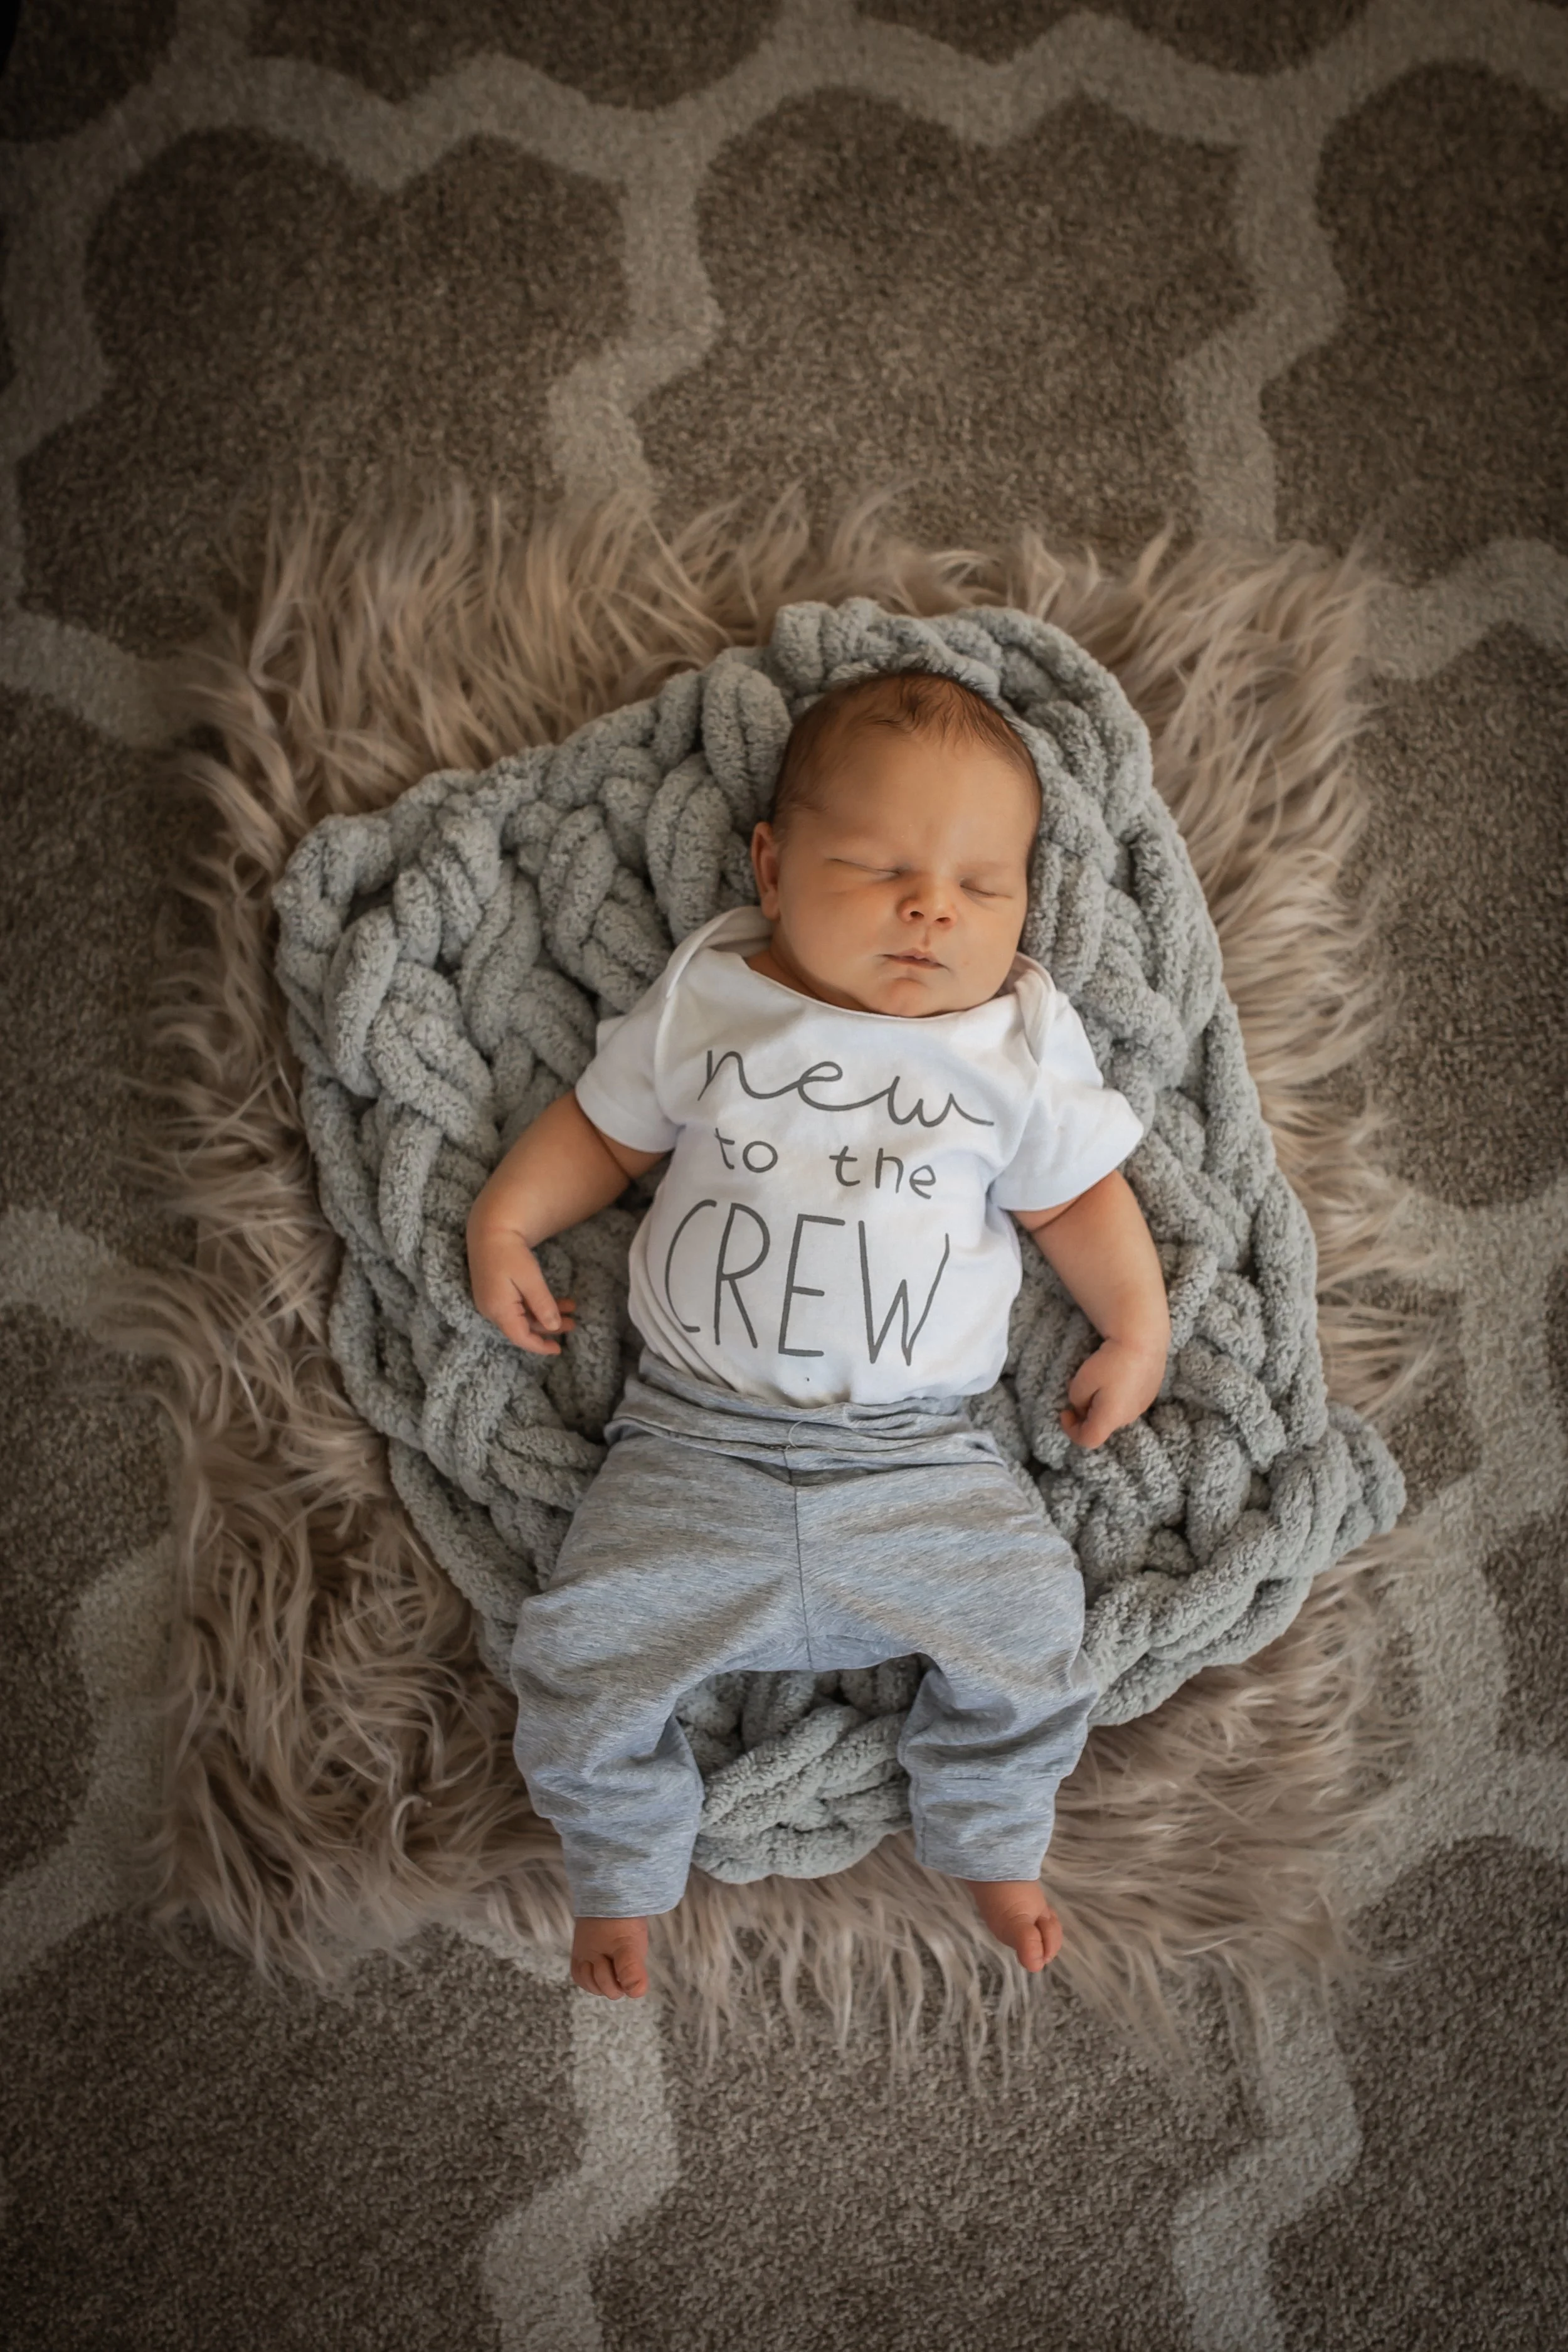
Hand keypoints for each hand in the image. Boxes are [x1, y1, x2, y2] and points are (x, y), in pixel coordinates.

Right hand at [467, 1218, 576, 1355]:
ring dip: (545, 1314)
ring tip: (570, 1309)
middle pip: (522, 1327)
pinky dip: (535, 1305)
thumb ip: (542, 1304)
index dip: (540, 1346)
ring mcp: (491, 1301)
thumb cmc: (510, 1252)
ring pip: (522, 1316)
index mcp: (498, 1309)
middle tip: (573, 1324)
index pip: (520, 1337)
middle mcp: (491, 1309)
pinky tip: (554, 1300)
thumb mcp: (530, 1278)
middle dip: (549, 1327)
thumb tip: (554, 1327)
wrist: (489, 1229)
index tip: (558, 1349)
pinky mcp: (493, 1292)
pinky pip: (516, 1306)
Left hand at [1060, 1336, 1165, 1448]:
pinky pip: (1128, 1401)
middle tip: (1079, 1391)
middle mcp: (1129, 1416)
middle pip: (1103, 1425)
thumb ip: (1077, 1399)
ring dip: (1102, 1404)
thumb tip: (1083, 1405)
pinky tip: (1115, 1374)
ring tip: (1097, 1380)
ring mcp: (1143, 1404)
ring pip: (1116, 1413)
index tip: (1064, 1412)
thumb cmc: (1109, 1361)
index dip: (1071, 1431)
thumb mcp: (1082, 1382)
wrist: (1143, 1339)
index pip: (1089, 1440)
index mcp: (1111, 1418)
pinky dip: (1116, 1395)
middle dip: (1086, 1413)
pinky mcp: (1151, 1391)